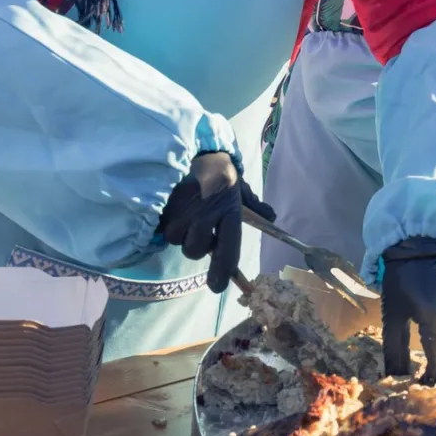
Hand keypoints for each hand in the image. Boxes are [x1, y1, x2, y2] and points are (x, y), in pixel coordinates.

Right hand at [158, 152, 274, 292]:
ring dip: (182, 235)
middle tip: (202, 229)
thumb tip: (272, 218)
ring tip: (188, 216)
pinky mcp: (163, 206)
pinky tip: (176, 210)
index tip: (217, 287)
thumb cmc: (220, 173)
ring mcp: (182, 211)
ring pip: (178, 241)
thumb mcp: (240, 188)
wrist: (195, 148)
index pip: (228, 249)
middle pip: (196, 251)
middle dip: (199, 246)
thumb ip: (255, 206)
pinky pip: (163, 229)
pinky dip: (169, 225)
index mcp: (228, 211)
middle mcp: (204, 214)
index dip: (222, 271)